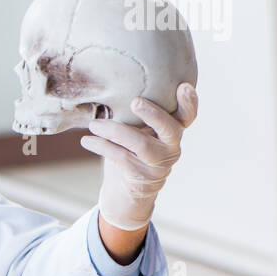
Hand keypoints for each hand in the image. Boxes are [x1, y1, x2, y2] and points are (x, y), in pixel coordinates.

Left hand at [80, 83, 198, 231]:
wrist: (128, 189)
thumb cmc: (132, 149)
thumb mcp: (140, 130)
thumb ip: (137, 114)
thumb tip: (109, 87)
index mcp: (173, 130)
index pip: (188, 116)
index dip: (189, 102)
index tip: (184, 86)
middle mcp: (171, 146)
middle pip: (170, 128)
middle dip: (154, 114)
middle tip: (135, 102)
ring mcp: (157, 163)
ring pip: (140, 143)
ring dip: (114, 130)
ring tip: (94, 124)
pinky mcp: (140, 175)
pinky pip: (120, 157)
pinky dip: (101, 146)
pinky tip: (87, 140)